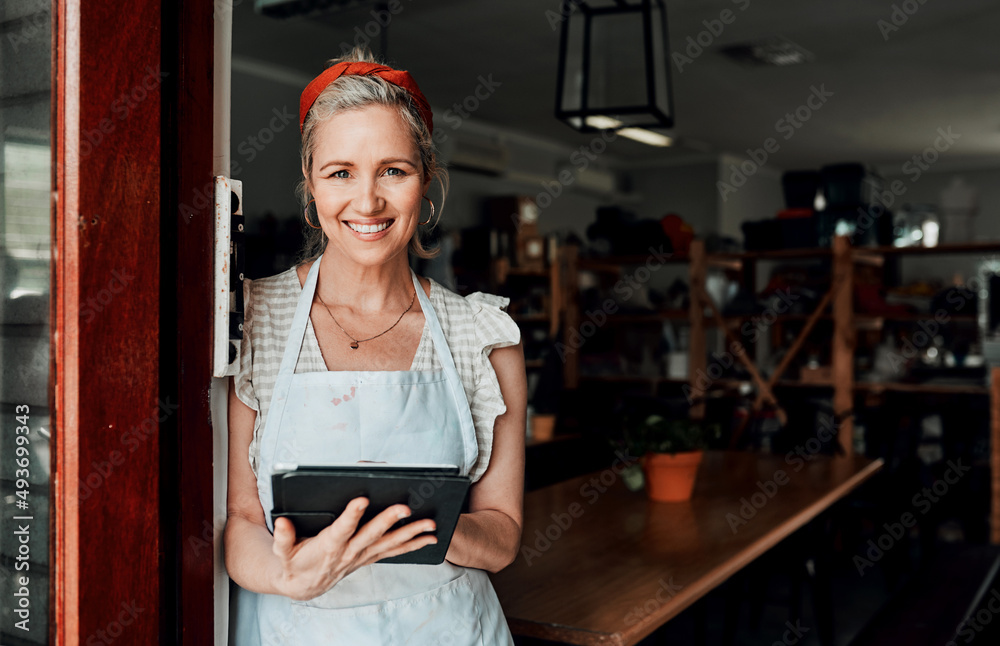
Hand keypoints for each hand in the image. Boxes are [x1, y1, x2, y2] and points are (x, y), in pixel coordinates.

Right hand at [271, 497, 436, 600]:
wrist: (304, 585)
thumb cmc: (293, 562)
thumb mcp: (282, 552)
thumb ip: (282, 537)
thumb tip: (282, 521)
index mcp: (328, 546)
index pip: (342, 529)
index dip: (351, 515)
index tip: (362, 499)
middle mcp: (349, 551)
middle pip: (372, 534)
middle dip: (389, 520)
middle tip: (406, 507)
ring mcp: (362, 556)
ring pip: (390, 544)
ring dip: (411, 534)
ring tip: (430, 524)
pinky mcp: (369, 557)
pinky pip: (394, 552)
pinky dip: (413, 545)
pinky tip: (430, 538)